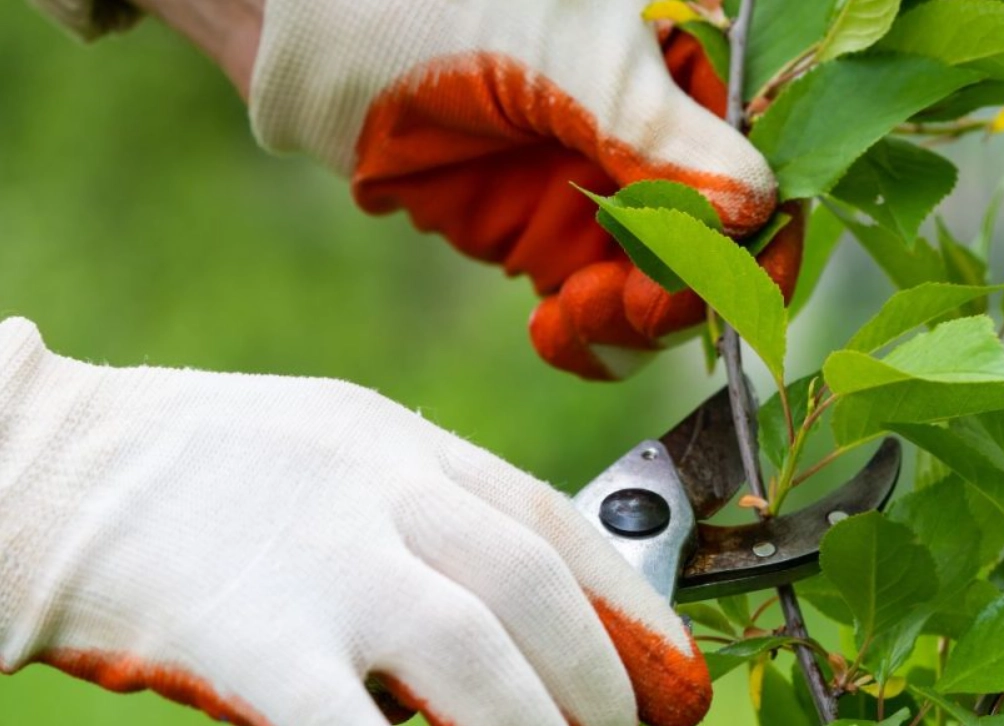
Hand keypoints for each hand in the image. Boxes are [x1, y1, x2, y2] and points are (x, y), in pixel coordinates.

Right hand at [0, 317, 709, 725]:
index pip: (550, 520)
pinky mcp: (253, 636)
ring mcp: (319, 560)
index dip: (629, 600)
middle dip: (597, 677)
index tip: (671, 665)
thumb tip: (512, 601)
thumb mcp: (335, 450)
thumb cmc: (202, 466)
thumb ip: (424, 511)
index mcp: (402, 443)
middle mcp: (378, 490)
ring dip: (536, 724)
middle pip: (529, 589)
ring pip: (472, 656)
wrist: (56, 463)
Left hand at [248, 0, 794, 378]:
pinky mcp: (554, 243)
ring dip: (639, 324)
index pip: (765, 163)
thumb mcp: (564, 56)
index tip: (737, 286)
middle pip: (722, 246)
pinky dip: (592, 340)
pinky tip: (555, 329)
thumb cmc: (438, 9)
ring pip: (665, 293)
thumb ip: (658, 133)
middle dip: (690, 291)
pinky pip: (601, 314)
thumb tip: (754, 211)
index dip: (763, 235)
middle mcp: (660, 138)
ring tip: (578, 313)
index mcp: (687, 66)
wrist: (318, 43)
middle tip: (641, 306)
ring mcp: (608, 196)